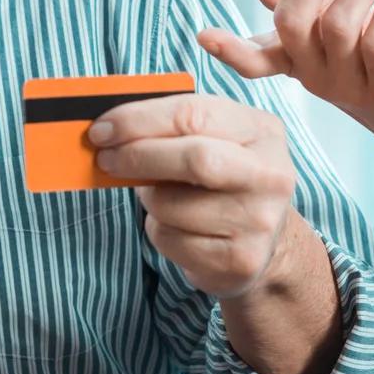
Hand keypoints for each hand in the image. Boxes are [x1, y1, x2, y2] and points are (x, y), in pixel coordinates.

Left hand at [87, 92, 298, 298]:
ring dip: (150, 200)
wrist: (265, 246)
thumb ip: (174, 126)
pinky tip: (178, 227)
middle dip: (139, 156)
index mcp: (263, 132)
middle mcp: (270, 175)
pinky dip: (159, 230)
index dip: (141, 119)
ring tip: (162, 197)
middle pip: (195, 158)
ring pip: (171, 204)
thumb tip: (111, 126)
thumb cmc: (225, 182)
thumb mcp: (216, 141)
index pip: (196, 114)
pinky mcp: (239, 260)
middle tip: (106, 159)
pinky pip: (171, 239)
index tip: (103, 128)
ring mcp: (258, 221)